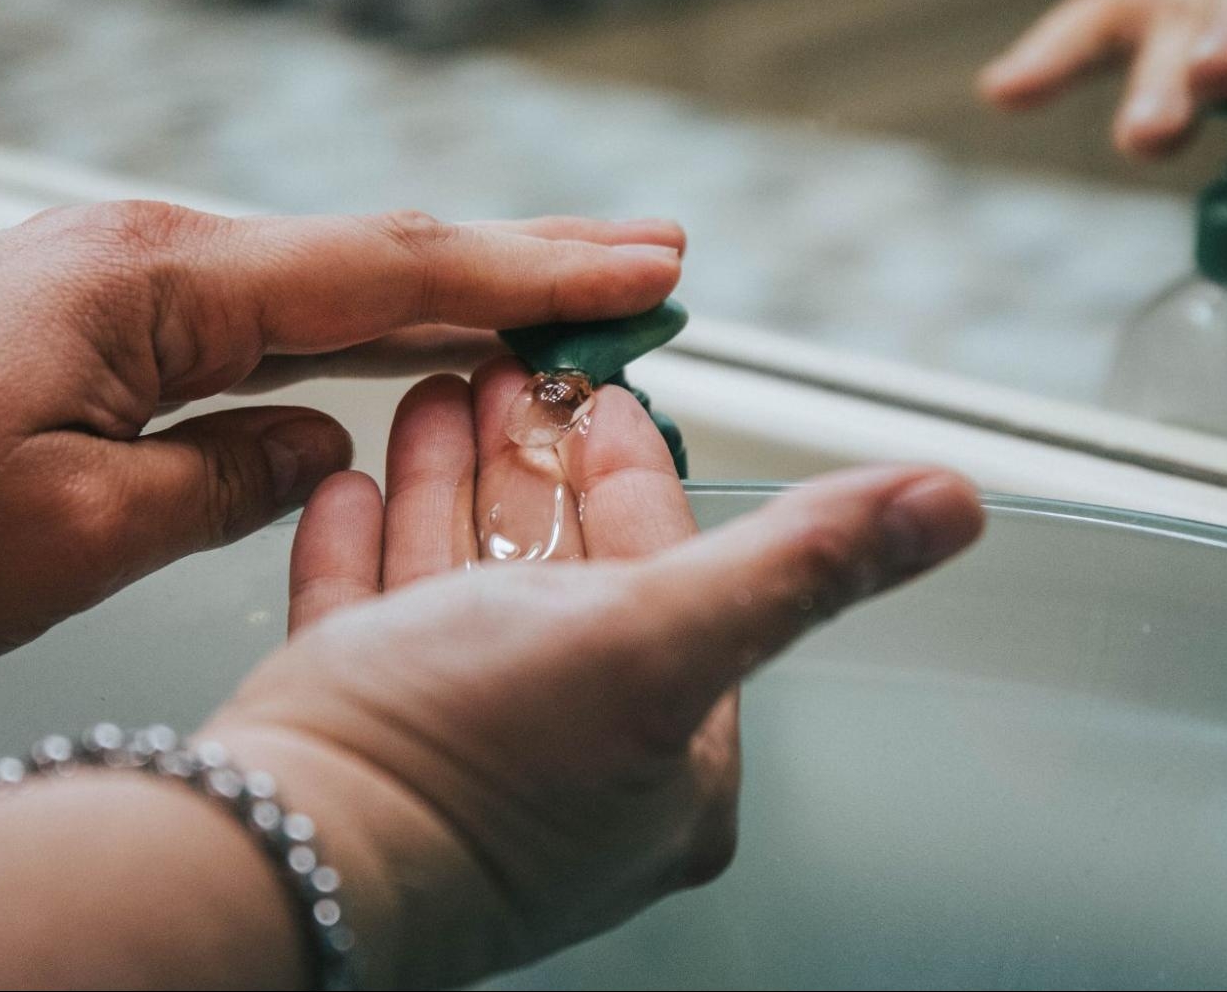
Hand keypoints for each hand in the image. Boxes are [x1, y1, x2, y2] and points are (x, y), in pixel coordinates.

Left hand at [0, 204, 683, 668]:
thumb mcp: (67, 532)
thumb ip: (221, 482)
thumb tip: (316, 449)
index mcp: (172, 290)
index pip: (399, 274)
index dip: (538, 276)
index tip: (648, 271)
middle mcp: (161, 257)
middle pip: (384, 254)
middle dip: (528, 261)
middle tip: (652, 260)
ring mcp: (128, 279)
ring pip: (329, 283)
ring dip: (454, 294)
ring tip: (566, 305)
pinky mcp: (97, 314)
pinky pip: (264, 317)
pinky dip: (361, 330)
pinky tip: (410, 350)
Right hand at [206, 360, 985, 986]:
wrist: (275, 854)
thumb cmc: (470, 764)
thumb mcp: (659, 634)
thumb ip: (803, 561)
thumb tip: (951, 505)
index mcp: (662, 758)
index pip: (670, 578)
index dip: (637, 475)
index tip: (608, 392)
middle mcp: (566, 759)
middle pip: (562, 572)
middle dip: (534, 462)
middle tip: (512, 371)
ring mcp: (455, 747)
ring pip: (461, 583)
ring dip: (455, 482)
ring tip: (441, 398)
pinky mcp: (354, 738)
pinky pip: (369, 618)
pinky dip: (370, 542)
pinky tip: (359, 480)